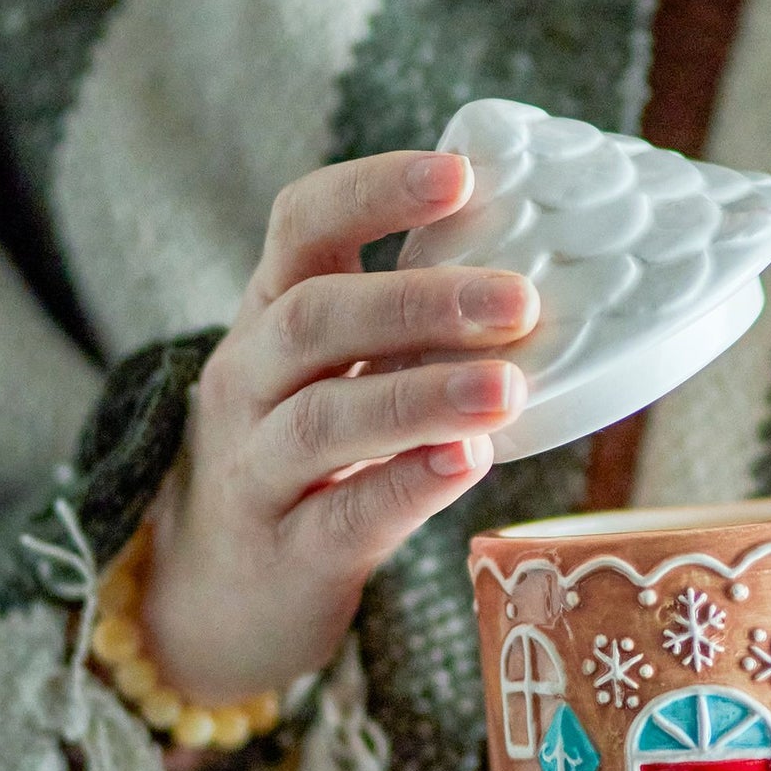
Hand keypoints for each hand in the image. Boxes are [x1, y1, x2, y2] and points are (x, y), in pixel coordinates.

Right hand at [141, 150, 535, 701]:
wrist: (216, 596)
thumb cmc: (310, 463)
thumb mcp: (337, 376)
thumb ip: (413, 331)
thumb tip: (555, 277)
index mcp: (272, 316)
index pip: (301, 225)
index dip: (374, 190)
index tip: (459, 174)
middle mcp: (250, 381)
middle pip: (312, 318)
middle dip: (419, 301)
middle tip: (520, 301)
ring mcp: (257, 470)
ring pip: (322, 419)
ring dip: (422, 396)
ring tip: (507, 389)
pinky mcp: (285, 554)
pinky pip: (342, 514)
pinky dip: (407, 485)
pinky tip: (467, 462)